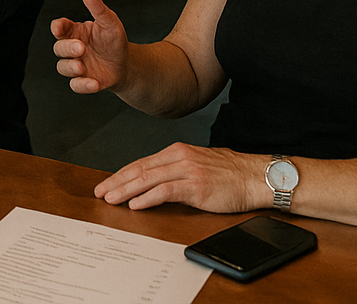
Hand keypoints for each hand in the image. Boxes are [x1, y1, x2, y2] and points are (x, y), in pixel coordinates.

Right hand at [51, 0, 129, 92]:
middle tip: (80, 48)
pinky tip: (94, 83)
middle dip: (67, 48)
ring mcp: (76, 66)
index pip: (59, 28)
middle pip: (58, 48)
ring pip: (62, 67)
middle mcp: (72, 49)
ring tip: (82, 66)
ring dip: (70, 67)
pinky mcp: (84, 81)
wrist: (127, 65)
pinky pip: (75, 85)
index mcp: (75, 32)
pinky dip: (82, 85)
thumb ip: (97, 7)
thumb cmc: (114, 41)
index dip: (57, 27)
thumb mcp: (109, 22)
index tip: (60, 27)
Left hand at [95, 143, 265, 213]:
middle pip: (139, 169)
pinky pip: (165, 191)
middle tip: (100, 192)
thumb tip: (158, 180)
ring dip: (126, 190)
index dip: (121, 174)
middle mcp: (179, 158)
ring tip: (111, 198)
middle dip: (116, 181)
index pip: (142, 163)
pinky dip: (147, 198)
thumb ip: (178, 169)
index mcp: (178, 151)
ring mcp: (187, 171)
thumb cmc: (232, 173)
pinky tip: (136, 205)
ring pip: (148, 179)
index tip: (107, 183)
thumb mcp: (200, 164)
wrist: (257, 176)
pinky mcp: (196, 186)